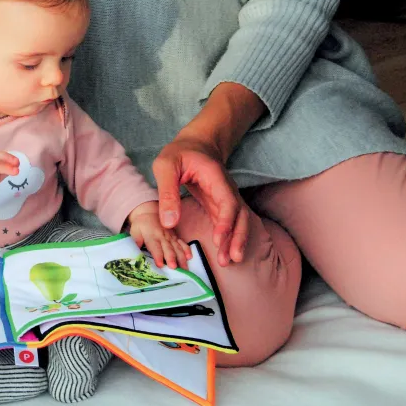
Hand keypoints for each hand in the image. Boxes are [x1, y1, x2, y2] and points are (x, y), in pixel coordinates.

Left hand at [128, 202, 191, 268]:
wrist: (150, 213)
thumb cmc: (141, 225)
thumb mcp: (135, 231)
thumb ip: (135, 241)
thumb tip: (134, 253)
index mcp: (152, 236)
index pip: (155, 247)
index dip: (158, 256)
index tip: (160, 265)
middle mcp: (163, 237)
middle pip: (168, 249)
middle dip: (172, 258)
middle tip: (174, 268)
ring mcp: (171, 237)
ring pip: (178, 248)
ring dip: (181, 258)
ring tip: (184, 269)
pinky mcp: (176, 237)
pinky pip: (183, 243)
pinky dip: (187, 250)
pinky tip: (190, 257)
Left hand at [152, 135, 248, 266]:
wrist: (196, 144)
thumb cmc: (179, 153)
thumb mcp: (166, 166)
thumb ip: (167, 192)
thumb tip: (168, 222)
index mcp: (215, 176)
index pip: (227, 201)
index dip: (225, 221)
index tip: (219, 239)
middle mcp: (226, 188)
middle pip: (239, 214)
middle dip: (237, 236)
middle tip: (231, 258)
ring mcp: (225, 197)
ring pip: (238, 221)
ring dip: (236, 240)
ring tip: (230, 261)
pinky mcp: (219, 205)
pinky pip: (228, 223)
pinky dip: (229, 238)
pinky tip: (225, 253)